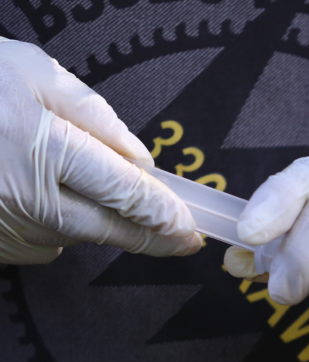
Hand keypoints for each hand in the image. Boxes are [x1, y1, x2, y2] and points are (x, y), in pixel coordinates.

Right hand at [0, 38, 200, 263]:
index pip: (125, 193)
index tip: (191, 227)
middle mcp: (23, 196)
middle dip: (152, 237)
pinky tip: (39, 197)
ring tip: (92, 193)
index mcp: (41, 147)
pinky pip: (38, 244)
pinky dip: (53, 228)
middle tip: (183, 240)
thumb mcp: (28, 73)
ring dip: (96, 224)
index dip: (164, 214)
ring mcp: (3, 226)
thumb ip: (93, 116)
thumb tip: (139, 161)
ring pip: (73, 237)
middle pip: (108, 230)